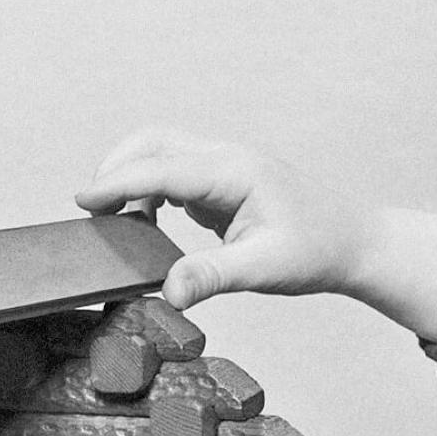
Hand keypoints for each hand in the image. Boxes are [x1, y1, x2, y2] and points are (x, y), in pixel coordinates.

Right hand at [75, 128, 436, 337]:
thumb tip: (167, 293)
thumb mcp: (263, 269)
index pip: (162, 168)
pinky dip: (150, 191)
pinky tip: (148, 225)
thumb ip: (212, 277)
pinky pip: (175, 173)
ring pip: (162, 152)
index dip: (118, 182)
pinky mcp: (223, 181)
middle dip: (117, 168)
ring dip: (133, 178)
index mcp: (234, 171)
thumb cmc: (316, 250)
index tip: (83, 201)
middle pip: (154, 143)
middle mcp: (226, 159)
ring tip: (118, 223)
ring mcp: (224, 166)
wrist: (353, 243)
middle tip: (91, 210)